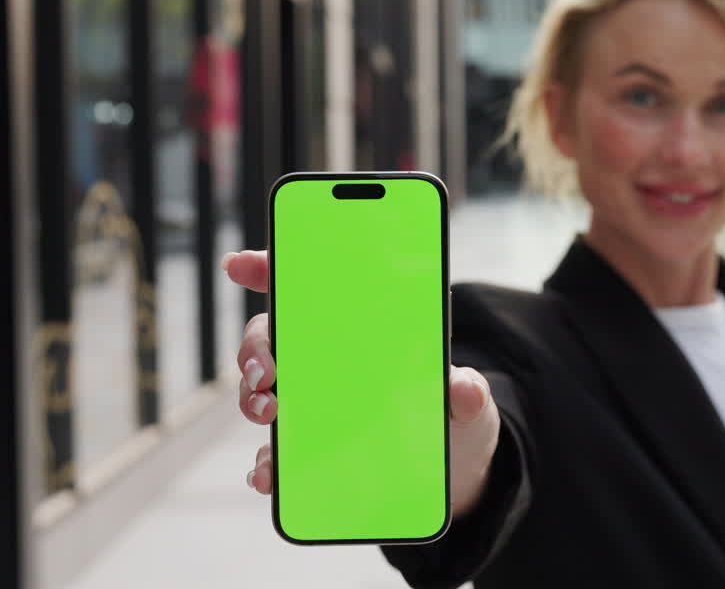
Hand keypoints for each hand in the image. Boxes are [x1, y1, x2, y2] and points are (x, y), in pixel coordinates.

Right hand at [223, 250, 501, 516]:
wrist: (455, 465)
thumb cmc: (454, 413)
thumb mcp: (468, 398)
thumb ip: (467, 391)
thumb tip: (465, 387)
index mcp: (361, 331)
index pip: (309, 292)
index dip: (270, 271)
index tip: (241, 265)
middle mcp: (326, 362)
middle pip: (271, 338)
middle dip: (255, 348)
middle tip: (269, 370)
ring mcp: (313, 406)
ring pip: (261, 390)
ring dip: (251, 398)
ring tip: (267, 411)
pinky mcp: (311, 452)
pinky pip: (275, 456)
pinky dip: (266, 465)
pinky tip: (268, 475)